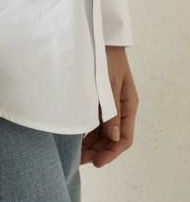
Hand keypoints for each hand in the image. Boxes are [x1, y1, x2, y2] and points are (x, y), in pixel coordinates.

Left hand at [81, 46, 138, 166]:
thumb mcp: (107, 84)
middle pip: (111, 138)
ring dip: (90, 145)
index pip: (124, 138)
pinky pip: (93, 122)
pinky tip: (73, 139)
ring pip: (101, 132)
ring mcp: (107, 104)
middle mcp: (119, 108)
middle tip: (79, 162)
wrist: (96, 38)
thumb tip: (113, 137)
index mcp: (128, 105)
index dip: (111, 153)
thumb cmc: (104, 57)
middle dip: (97, 152)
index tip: (96, 163)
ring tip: (74, 154)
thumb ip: (110, 110)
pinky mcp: (96, 100)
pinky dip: (85, 132)